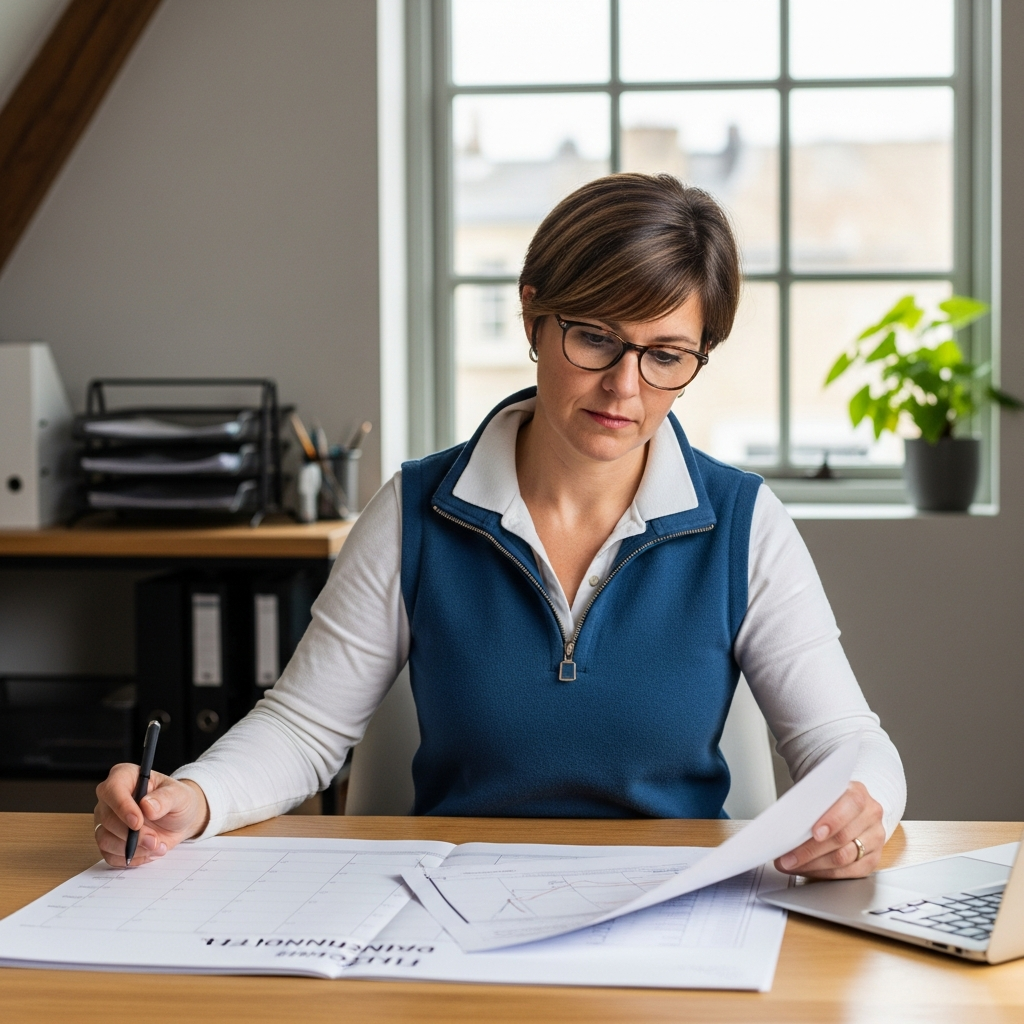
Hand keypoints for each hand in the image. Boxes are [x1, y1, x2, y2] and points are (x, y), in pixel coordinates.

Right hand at [93, 763, 209, 867]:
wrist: (178, 821)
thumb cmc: (177, 801)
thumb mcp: (180, 795)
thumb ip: (165, 798)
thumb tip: (147, 805)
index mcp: (125, 777)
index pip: (112, 789)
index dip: (122, 807)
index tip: (138, 822)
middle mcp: (110, 798)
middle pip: (108, 819)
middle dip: (133, 835)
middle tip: (155, 840)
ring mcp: (106, 820)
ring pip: (105, 840)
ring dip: (132, 849)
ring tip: (157, 846)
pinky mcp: (108, 840)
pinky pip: (109, 855)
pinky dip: (131, 858)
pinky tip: (148, 852)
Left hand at [774, 781, 884, 879]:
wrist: (846, 805)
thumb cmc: (829, 800)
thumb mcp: (820, 792)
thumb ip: (810, 803)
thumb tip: (788, 823)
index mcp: (858, 793)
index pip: (850, 805)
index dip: (832, 820)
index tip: (814, 833)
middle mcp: (870, 815)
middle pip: (842, 837)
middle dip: (810, 850)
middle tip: (788, 857)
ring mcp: (875, 838)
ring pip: (844, 858)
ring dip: (813, 865)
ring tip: (792, 864)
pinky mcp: (873, 858)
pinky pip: (850, 872)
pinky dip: (825, 873)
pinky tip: (808, 870)